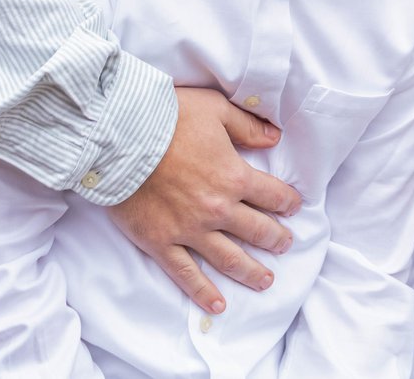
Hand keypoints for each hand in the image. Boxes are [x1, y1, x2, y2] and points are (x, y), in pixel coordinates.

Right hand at [106, 87, 301, 313]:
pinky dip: (203, 292)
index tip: (293, 207)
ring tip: (265, 280)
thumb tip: (275, 138)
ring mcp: (190, 230)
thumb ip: (247, 126)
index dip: (287, 201)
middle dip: (275, 238)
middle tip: (285, 245)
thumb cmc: (168, 117)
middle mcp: (218, 209)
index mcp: (234, 176)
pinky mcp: (162, 243)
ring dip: (251, 271)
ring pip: (229, 259)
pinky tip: (218, 305)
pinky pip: (186, 274)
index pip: (272, 195)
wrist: (120, 137)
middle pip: (256, 230)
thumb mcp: (215, 109)